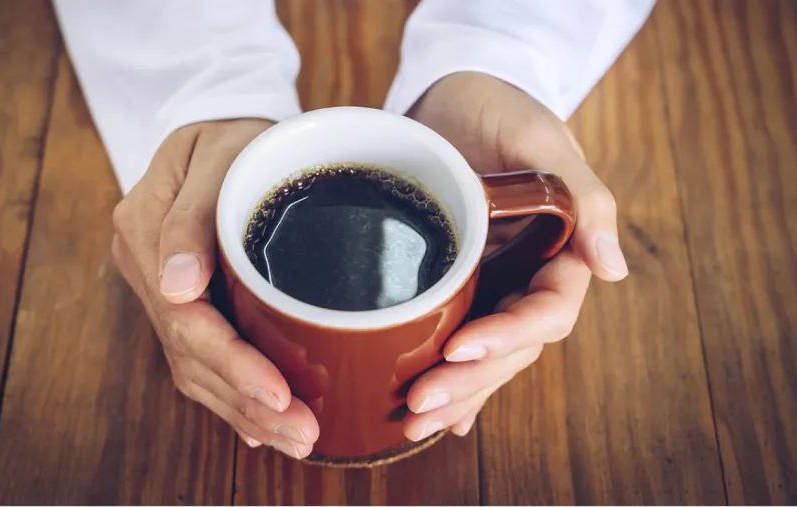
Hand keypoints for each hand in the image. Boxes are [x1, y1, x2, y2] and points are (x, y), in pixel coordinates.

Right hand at [111, 119, 319, 458]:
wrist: (221, 118)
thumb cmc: (231, 130)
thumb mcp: (218, 154)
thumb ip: (191, 218)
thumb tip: (177, 287)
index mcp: (145, 231)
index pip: (186, 319)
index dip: (233, 364)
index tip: (280, 395)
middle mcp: (148, 269)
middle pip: (191, 355)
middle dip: (248, 402)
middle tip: (302, 433)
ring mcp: (163, 286)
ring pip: (196, 366)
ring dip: (244, 409)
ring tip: (295, 437)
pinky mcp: (186, 297)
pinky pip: (202, 354)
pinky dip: (233, 393)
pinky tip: (261, 424)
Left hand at [401, 72, 628, 439]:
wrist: (452, 99)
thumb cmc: (499, 107)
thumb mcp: (538, 137)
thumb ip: (582, 197)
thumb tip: (613, 269)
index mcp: (562, 249)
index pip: (547, 310)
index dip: (507, 335)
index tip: (459, 349)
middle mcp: (530, 276)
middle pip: (512, 346)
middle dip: (471, 380)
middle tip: (420, 403)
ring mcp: (496, 285)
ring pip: (486, 354)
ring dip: (457, 393)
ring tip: (413, 423)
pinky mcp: (460, 286)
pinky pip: (461, 339)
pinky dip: (454, 380)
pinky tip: (436, 417)